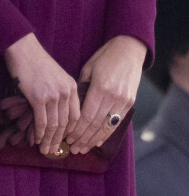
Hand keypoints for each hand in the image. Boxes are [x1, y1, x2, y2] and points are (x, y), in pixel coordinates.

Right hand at [4, 33, 79, 155]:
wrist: (22, 48)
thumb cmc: (36, 60)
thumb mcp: (56, 75)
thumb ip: (61, 91)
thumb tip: (57, 113)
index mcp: (72, 86)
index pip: (76, 117)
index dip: (71, 132)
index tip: (65, 141)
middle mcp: (65, 92)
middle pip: (65, 124)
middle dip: (60, 140)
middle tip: (55, 150)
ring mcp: (52, 95)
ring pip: (54, 125)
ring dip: (49, 140)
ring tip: (45, 149)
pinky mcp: (38, 98)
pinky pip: (41, 122)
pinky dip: (39, 133)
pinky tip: (37, 139)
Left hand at [65, 35, 145, 154]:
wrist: (129, 50)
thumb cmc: (105, 56)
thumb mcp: (89, 68)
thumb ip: (82, 87)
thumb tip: (72, 105)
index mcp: (101, 87)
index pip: (87, 115)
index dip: (77, 129)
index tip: (68, 137)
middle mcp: (113, 96)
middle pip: (96, 124)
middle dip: (83, 138)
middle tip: (73, 148)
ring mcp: (124, 101)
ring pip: (107, 127)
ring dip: (94, 140)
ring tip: (83, 149)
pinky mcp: (130, 103)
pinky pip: (117, 123)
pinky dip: (107, 134)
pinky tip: (98, 141)